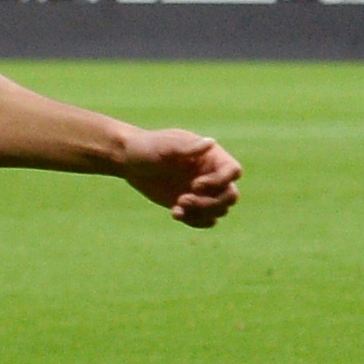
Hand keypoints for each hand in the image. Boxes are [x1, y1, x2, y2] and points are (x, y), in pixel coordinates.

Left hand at [120, 128, 241, 227]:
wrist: (130, 162)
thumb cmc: (147, 147)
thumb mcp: (164, 146)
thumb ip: (187, 147)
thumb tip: (211, 143)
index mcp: (211, 156)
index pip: (233, 171)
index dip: (220, 182)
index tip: (195, 184)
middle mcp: (211, 174)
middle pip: (231, 196)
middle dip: (211, 203)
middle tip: (183, 199)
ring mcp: (203, 192)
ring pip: (220, 210)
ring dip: (201, 213)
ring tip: (177, 206)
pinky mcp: (191, 205)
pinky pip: (206, 220)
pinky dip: (194, 221)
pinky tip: (174, 213)